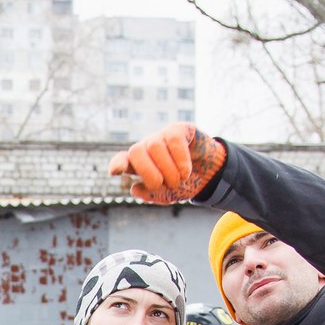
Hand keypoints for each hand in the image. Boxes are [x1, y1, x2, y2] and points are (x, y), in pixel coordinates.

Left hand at [108, 122, 224, 204]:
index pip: (122, 160)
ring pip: (155, 146)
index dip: (118, 164)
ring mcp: (161, 137)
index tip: (116, 171)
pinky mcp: (178, 129)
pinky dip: (180, 159)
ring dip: (168, 169)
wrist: (208, 175)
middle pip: (136, 151)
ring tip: (179, 180)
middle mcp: (146, 148)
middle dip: (147, 172)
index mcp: (138, 165)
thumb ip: (150, 194)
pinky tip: (186, 171)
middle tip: (162, 185)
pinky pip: (174, 140)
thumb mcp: (166, 195)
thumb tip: (134, 188)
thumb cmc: (182, 184)